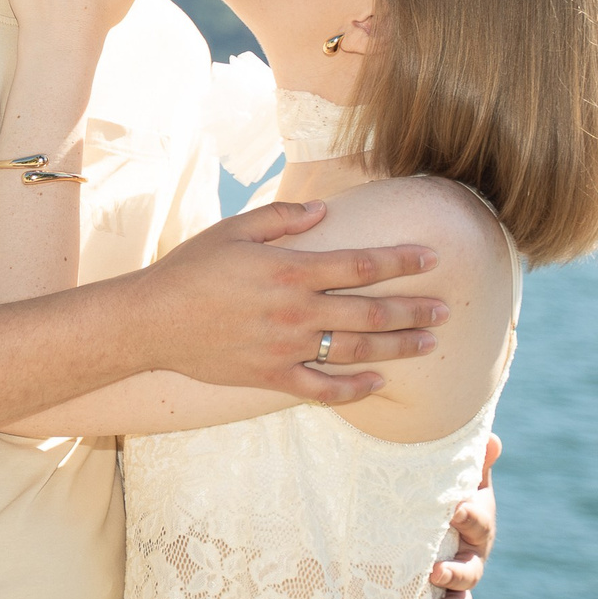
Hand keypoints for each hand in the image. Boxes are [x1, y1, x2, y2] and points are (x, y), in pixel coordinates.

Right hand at [132, 202, 445, 403]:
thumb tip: (324, 210)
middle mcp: (296, 309)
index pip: (361, 263)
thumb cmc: (191, 268)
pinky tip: (378, 382)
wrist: (152, 320)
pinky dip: (354, 388)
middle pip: (370, 310)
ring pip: (356, 349)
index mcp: (290, 268)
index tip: (432, 258)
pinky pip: (323, 388)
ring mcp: (287, 347)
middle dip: (413, 308)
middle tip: (445, 308)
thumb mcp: (233, 229)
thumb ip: (282, 217)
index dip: (400, 260)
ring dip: (398, 347)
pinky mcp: (272, 376)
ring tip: (429, 343)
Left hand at [434, 433, 499, 598]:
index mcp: (475, 528)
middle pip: (469, 571)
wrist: (431, 524)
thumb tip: (492, 438)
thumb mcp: (457, 480)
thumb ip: (472, 463)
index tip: (453, 509)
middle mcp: (469, 561)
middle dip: (454, 573)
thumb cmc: (444, 496)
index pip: (476, 521)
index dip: (469, 515)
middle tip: (432, 570)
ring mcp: (456, 588)